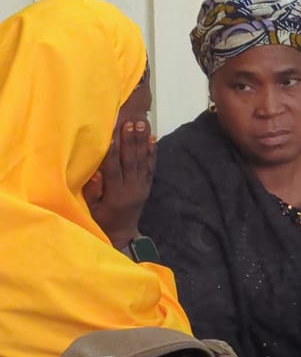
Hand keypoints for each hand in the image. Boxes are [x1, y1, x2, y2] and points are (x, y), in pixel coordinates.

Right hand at [83, 120, 155, 247]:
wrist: (123, 234)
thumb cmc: (102, 220)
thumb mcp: (92, 210)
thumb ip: (92, 192)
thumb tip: (96, 173)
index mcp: (117, 194)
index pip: (114, 167)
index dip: (113, 150)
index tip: (112, 132)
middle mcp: (132, 189)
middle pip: (131, 160)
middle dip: (130, 140)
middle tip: (130, 122)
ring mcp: (141, 187)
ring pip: (142, 161)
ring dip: (141, 141)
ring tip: (141, 124)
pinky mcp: (147, 186)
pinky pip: (150, 167)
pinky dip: (151, 153)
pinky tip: (152, 139)